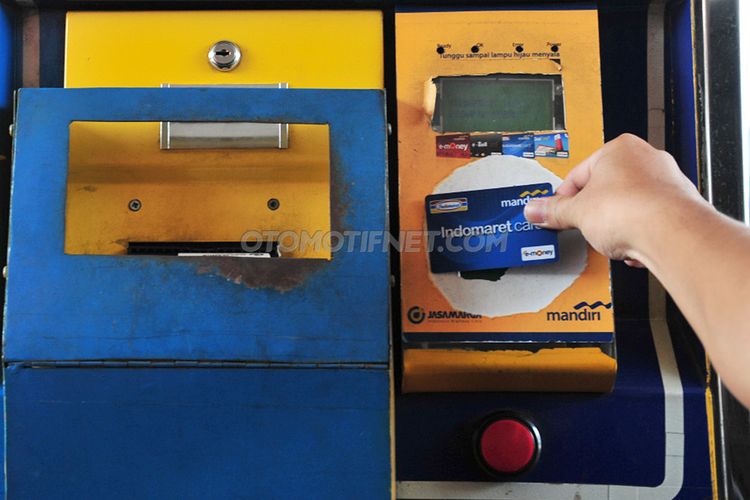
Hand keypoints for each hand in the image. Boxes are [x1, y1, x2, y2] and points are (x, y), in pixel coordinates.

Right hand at [524, 133, 705, 266]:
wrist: (672, 234)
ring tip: (611, 238)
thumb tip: (536, 209)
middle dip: (594, 212)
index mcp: (619, 149)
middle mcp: (647, 159)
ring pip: (630, 205)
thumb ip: (554, 211)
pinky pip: (650, 219)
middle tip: (583, 226)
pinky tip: (632, 245)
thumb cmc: (631, 210)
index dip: (564, 198)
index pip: (579, 174)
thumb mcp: (577, 212)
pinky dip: (639, 232)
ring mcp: (666, 182)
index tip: (556, 212)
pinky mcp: (680, 206)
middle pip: (607, 188)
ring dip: (617, 224)